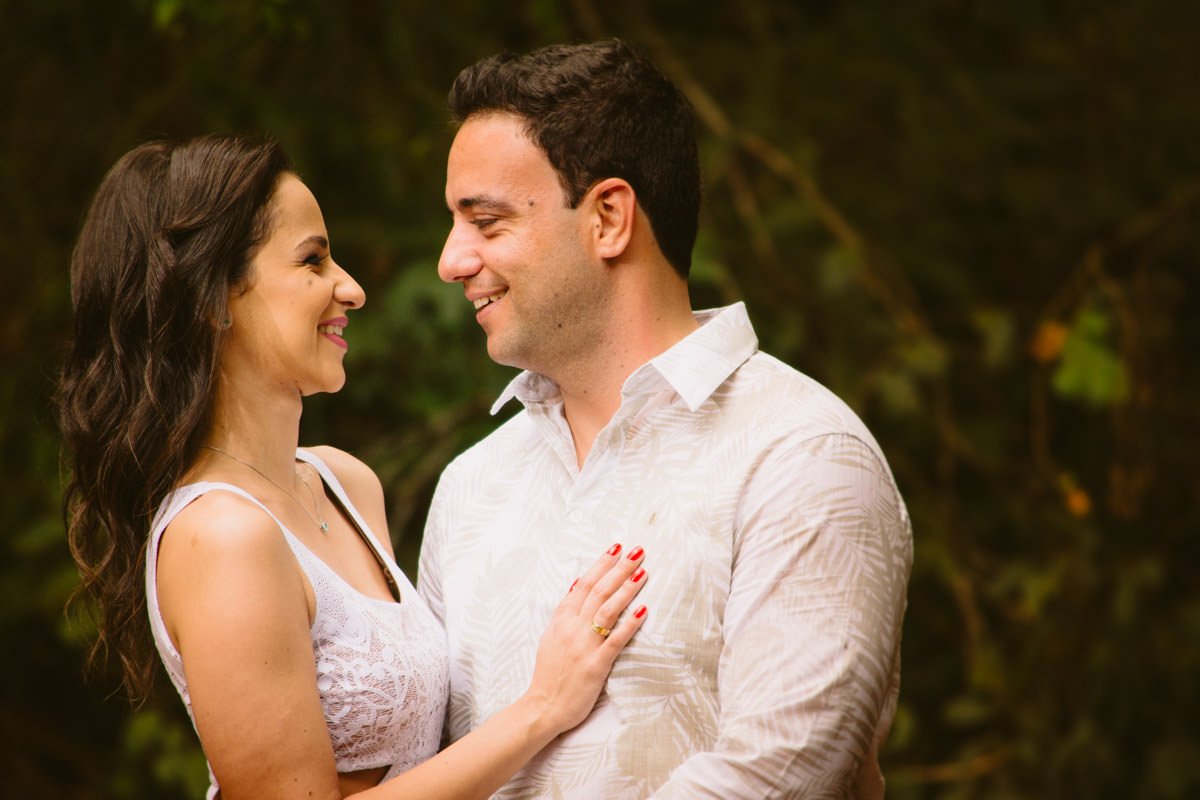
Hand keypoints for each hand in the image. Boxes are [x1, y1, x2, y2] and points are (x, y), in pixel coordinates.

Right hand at [523, 544, 647, 734]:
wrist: (542, 707)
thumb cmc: (549, 673)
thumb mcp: (551, 636)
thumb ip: (565, 611)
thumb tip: (577, 584)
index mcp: (561, 620)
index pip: (583, 584)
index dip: (600, 565)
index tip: (616, 548)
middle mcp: (572, 628)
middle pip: (598, 591)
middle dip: (619, 569)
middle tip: (637, 551)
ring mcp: (584, 646)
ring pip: (607, 610)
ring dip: (626, 588)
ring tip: (643, 571)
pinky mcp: (595, 665)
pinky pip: (615, 640)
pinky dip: (629, 624)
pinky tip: (644, 609)